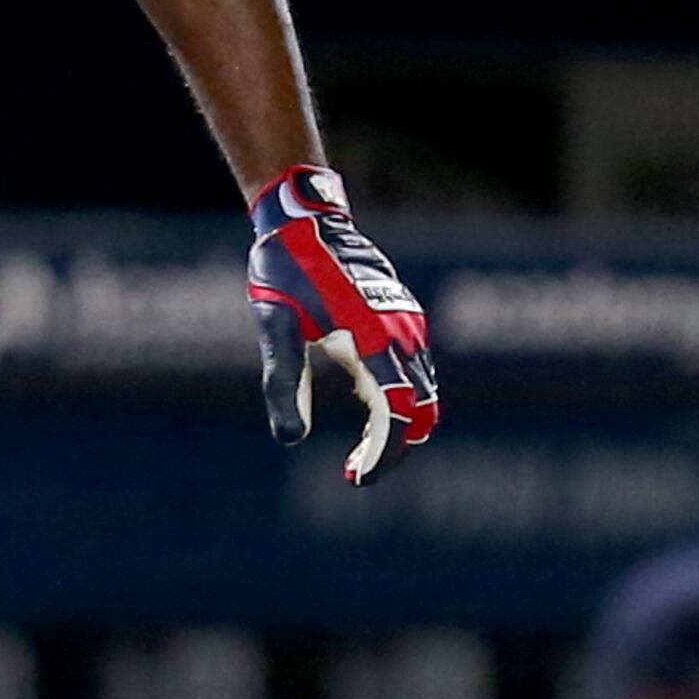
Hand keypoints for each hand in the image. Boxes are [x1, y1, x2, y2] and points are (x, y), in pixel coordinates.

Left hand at [247, 166, 439, 483]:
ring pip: (424, 391)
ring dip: (399, 426)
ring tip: (357, 454)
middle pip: (422, 408)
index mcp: (374, 337)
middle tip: (354, 472)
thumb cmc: (285, 269)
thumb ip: (283, 381)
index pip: (398, 411)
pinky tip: (367, 412)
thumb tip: (289, 439)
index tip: (356, 479)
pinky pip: (418, 370)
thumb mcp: (274, 326)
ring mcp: (408, 322)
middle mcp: (403, 331)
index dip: (383, 453)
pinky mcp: (404, 316)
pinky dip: (402, 400)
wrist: (305, 218)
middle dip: (394, 448)